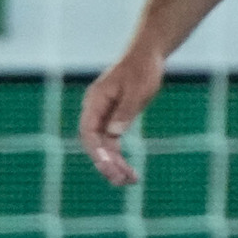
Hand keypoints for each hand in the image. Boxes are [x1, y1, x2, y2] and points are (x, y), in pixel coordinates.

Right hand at [75, 46, 166, 187]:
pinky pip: (113, 144)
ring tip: (130, 182)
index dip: (96, 151)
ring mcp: (104, 116)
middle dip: (106, 164)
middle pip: (94, 143)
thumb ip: (126, 112)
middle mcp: (96, 110)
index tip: (108, 167)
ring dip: (115, 165)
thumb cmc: (142, 69)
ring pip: (104, 147)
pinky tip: (131, 172)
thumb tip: (114, 134)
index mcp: (95, 100)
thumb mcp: (138, 90)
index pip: (88, 131)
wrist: (148, 55)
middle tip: (121, 181)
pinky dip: (121, 158)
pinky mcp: (115, 119)